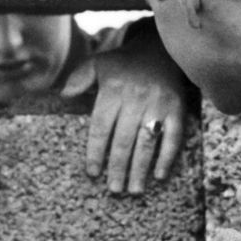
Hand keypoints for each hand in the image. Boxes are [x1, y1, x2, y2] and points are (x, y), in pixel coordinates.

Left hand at [62, 30, 185, 193]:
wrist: (158, 51)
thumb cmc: (123, 64)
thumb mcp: (98, 64)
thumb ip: (79, 78)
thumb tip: (63, 95)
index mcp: (114, 88)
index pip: (102, 126)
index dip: (96, 151)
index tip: (93, 172)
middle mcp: (136, 97)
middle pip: (124, 139)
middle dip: (118, 167)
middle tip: (113, 188)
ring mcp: (159, 104)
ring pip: (147, 142)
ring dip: (140, 168)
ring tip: (133, 189)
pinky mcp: (177, 108)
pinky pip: (173, 137)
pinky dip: (167, 157)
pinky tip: (159, 175)